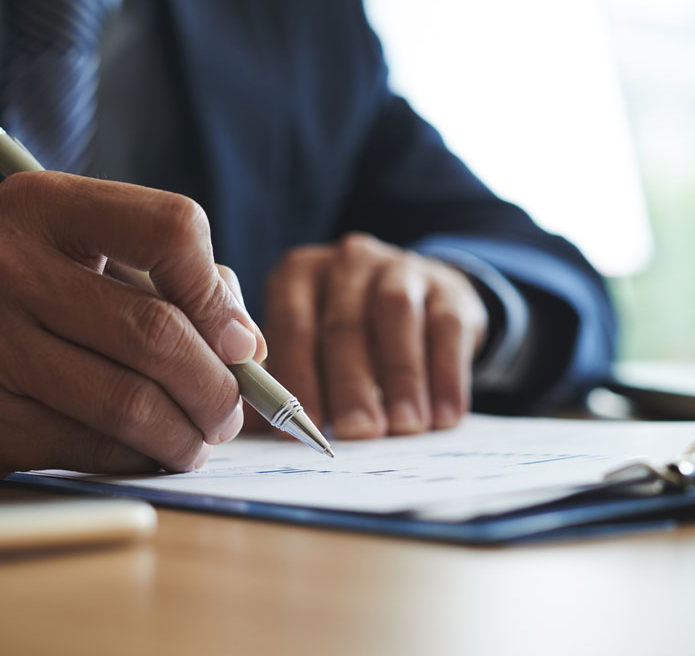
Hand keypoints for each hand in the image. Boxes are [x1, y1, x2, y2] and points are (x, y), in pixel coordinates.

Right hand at [0, 172, 265, 481]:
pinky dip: (139, 458)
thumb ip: (168, 282)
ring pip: (129, 402)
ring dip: (185, 434)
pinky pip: (90, 447)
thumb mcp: (77, 256)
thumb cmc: (15, 298)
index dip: (218, 293)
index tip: (236, 340)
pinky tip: (149, 453)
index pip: (170, 228)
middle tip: (230, 412)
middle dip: (216, 386)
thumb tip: (247, 346)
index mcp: (42, 206)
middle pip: (157, 333)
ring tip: (198, 439)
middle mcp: (3, 265)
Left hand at [258, 233, 487, 438]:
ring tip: (404, 427)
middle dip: (350, 385)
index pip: (292, 325)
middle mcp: (346, 261)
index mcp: (299, 274)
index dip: (298, 378)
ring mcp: (399, 267)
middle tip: (357, 434)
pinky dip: (445, 376)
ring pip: (396, 318)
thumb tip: (247, 431)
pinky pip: (446, 327)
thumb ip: (283, 381)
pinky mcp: (447, 285)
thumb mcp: (312, 347)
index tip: (303, 426)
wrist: (422, 301)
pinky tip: (444, 416)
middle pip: (344, 325)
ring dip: (400, 378)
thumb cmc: (350, 337)